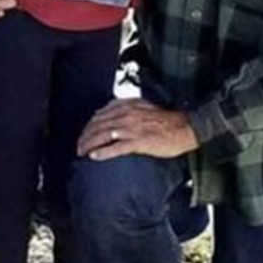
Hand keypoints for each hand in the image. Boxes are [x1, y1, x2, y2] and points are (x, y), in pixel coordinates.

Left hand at [77, 98, 197, 160]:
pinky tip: (94, 156)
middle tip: (78, 147)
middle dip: (84, 137)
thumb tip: (106, 113)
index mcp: (126, 105)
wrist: (184, 127)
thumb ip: (125, 108)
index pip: (99, 115)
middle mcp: (126, 115)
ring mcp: (131, 128)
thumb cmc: (165, 119)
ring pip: (102, 136)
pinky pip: (116, 148)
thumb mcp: (143, 107)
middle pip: (97, 125)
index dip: (88, 126)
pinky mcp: (139, 142)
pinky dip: (103, 152)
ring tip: (81, 152)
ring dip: (89, 145)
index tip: (83, 134)